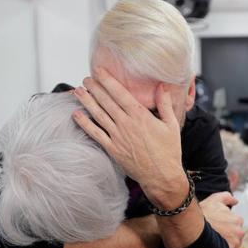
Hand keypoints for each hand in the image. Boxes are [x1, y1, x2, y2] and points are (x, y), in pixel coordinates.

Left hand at [72, 70, 184, 207]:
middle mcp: (126, 124)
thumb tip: (162, 86)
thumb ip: (165, 104)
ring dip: (87, 101)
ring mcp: (117, 137)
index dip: (107, 80)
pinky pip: (95, 134)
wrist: (161, 176)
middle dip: (94, 88)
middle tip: (86, 79)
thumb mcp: (171, 125)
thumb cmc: (169, 151)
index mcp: (140, 116)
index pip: (120, 93)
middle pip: (106, 101)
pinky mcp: (112, 149)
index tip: (99, 71)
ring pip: (98, 115)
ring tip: (77, 91)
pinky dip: (84, 124)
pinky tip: (76, 115)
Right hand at [199, 192, 244, 247]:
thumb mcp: (214, 200)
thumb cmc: (200, 215)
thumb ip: (227, 198)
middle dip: (226, 241)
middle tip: (213, 240)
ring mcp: (234, 246)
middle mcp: (238, 233)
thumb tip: (235, 200)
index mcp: (237, 220)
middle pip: (235, 240)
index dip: (225, 230)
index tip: (217, 231)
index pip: (235, 229)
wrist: (189, 226)